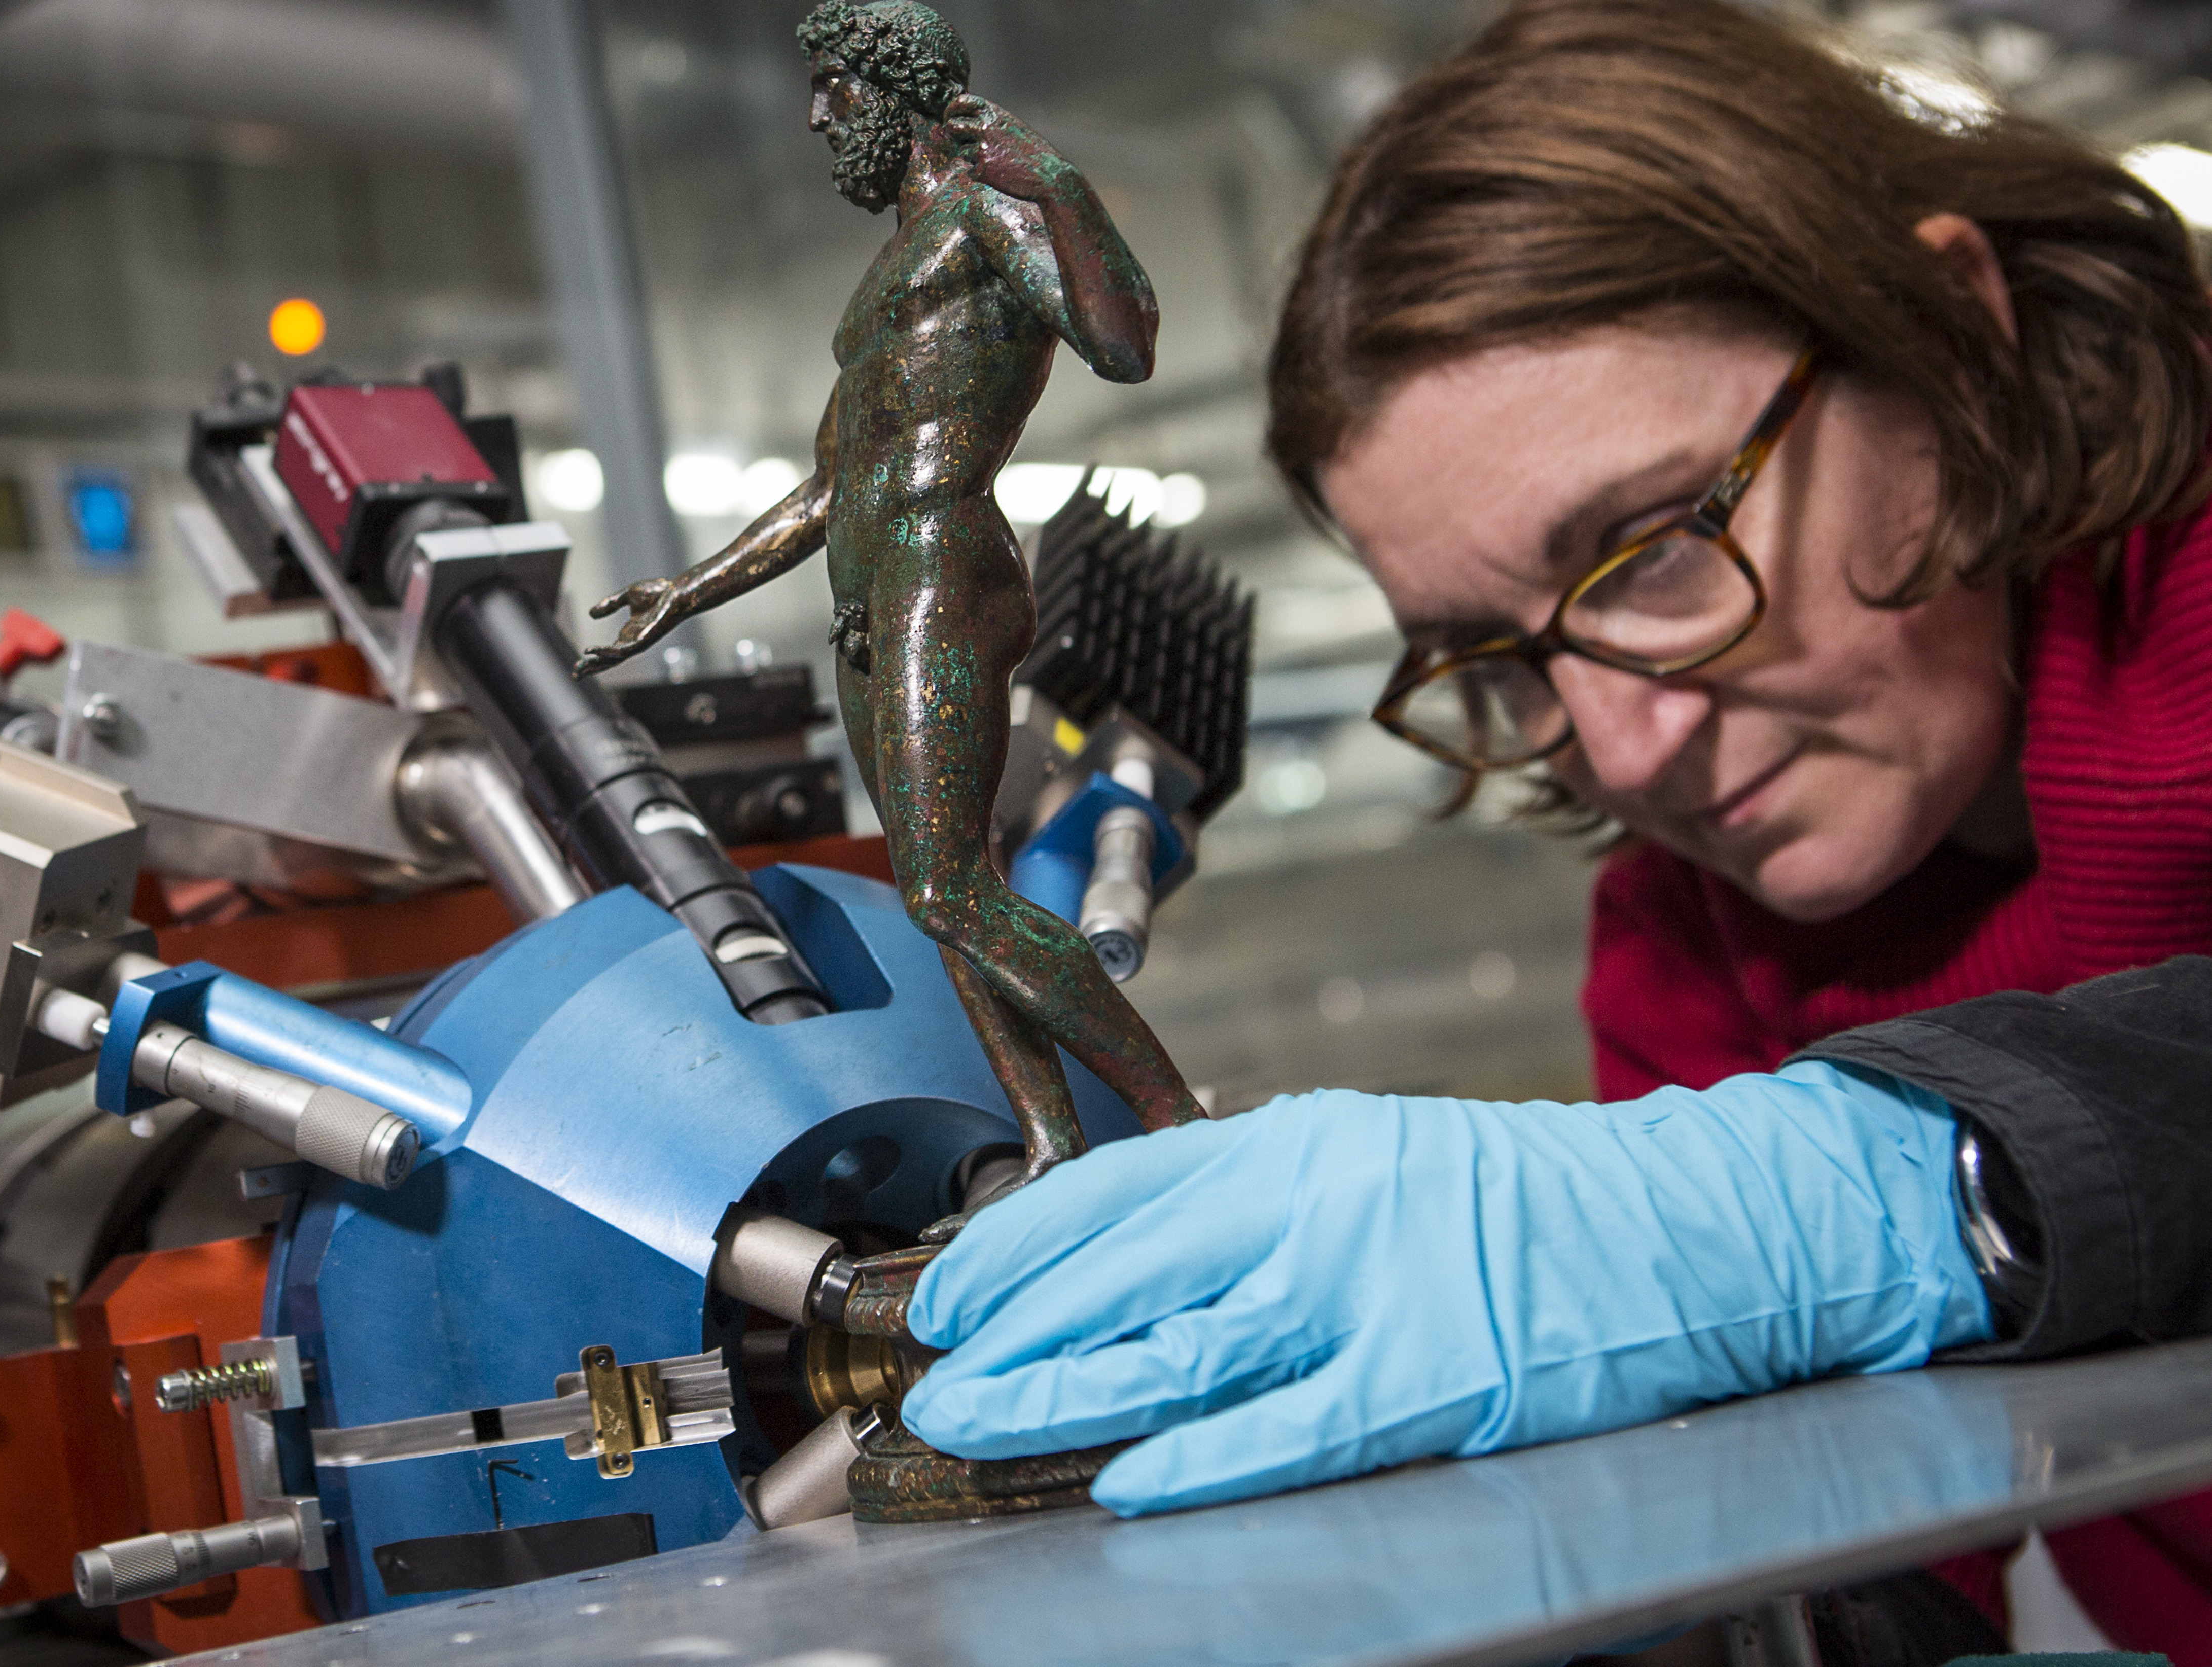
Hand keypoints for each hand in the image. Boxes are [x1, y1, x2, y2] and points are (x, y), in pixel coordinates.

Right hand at [572, 577, 685, 677]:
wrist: (676, 591)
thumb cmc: (658, 592)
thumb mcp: (627, 596)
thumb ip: (610, 604)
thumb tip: (591, 613)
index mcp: (629, 634)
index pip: (608, 652)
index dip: (593, 658)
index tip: (579, 662)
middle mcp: (633, 642)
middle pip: (608, 661)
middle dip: (592, 668)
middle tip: (575, 675)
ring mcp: (638, 643)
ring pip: (613, 660)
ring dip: (596, 665)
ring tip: (580, 669)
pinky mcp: (643, 640)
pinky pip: (622, 651)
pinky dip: (606, 652)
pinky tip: (593, 652)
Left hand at [901, 1063, 1990, 1516]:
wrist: (1684, 1223)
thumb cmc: (1521, 1201)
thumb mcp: (1363, 1162)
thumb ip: (1248, 1208)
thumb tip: (1122, 1267)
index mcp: (1291, 1142)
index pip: (1113, 1191)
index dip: (1017, 1249)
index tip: (950, 1295)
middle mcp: (1314, 1201)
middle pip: (1125, 1272)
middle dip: (1014, 1331)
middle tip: (938, 1380)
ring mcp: (1370, 1289)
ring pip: (1181, 1349)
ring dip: (1068, 1393)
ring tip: (985, 1424)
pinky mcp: (1430, 1379)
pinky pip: (1288, 1428)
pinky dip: (1200, 1457)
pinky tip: (1127, 1480)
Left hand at [941, 94, 1071, 204]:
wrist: (1049, 175)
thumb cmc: (1032, 152)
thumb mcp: (1013, 127)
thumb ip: (991, 121)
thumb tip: (965, 122)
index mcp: (994, 113)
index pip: (961, 101)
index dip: (952, 109)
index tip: (950, 117)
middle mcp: (985, 126)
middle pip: (952, 125)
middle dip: (951, 134)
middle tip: (956, 140)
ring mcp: (982, 147)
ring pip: (961, 151)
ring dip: (972, 157)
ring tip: (995, 161)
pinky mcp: (982, 168)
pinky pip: (971, 172)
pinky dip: (981, 175)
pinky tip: (1001, 175)